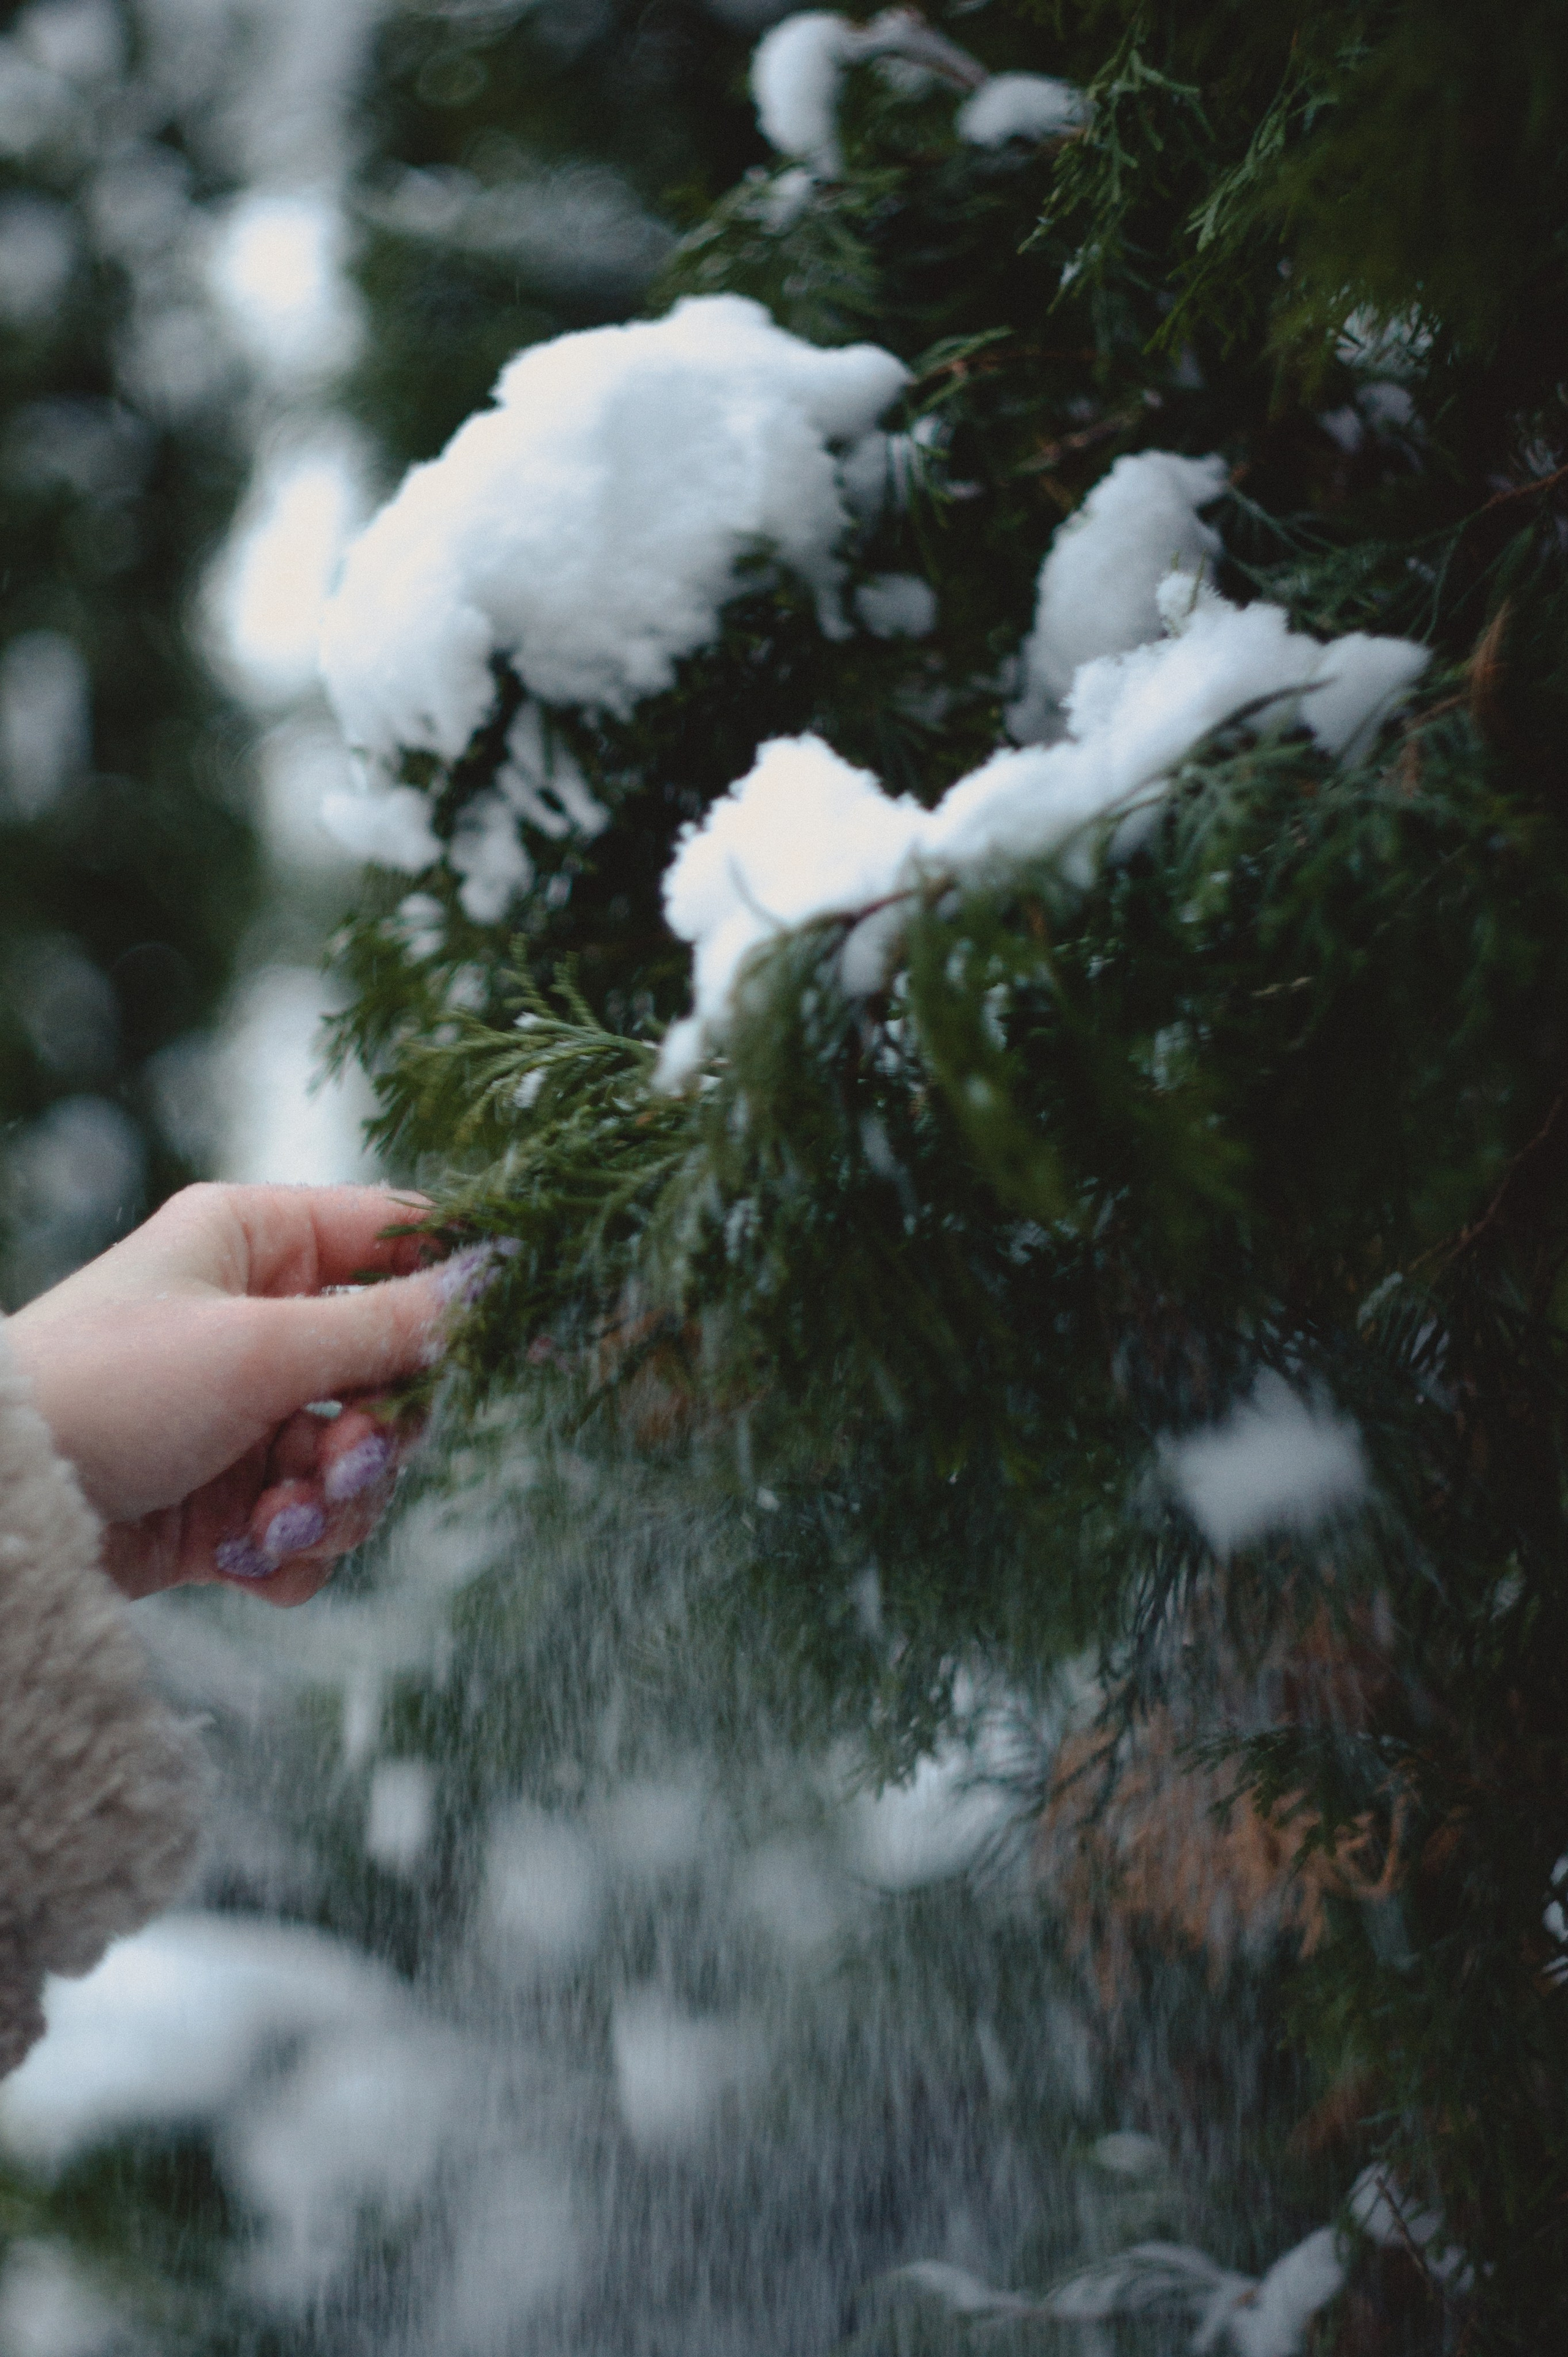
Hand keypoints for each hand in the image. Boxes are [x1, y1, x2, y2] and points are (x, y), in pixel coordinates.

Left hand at [6, 1183, 456, 1605]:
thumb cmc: (109, 1388)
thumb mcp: (260, 1347)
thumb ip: (388, 1327)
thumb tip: (493, 1283)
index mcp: (257, 1244)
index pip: (394, 1239)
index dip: (464, 1283)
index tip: (532, 1330)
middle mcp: (256, 1321)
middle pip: (393, 1371)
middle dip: (378, 1434)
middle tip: (342, 1461)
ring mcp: (243, 1413)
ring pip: (358, 1460)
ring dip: (335, 1504)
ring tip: (275, 1527)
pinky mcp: (225, 1498)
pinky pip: (310, 1525)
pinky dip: (293, 1551)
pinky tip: (248, 1562)